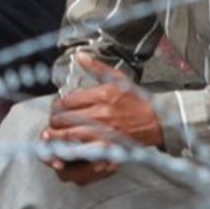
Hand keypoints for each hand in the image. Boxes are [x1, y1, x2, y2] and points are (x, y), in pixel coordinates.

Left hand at [42, 54, 162, 185]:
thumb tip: (79, 56)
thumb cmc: (137, 101)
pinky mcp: (107, 149)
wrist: (158, 121)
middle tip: (53, 122)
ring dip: (56, 137)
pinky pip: (81, 153)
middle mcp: (101, 115)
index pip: (67, 101)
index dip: (58, 105)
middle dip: (54, 121)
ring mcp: (104, 134)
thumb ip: (96, 68)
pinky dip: (69, 152)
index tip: (57, 108)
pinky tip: (63, 151)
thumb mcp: (118, 79)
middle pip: (64, 119)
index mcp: (102, 96)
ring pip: (68, 136)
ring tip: (52, 136)